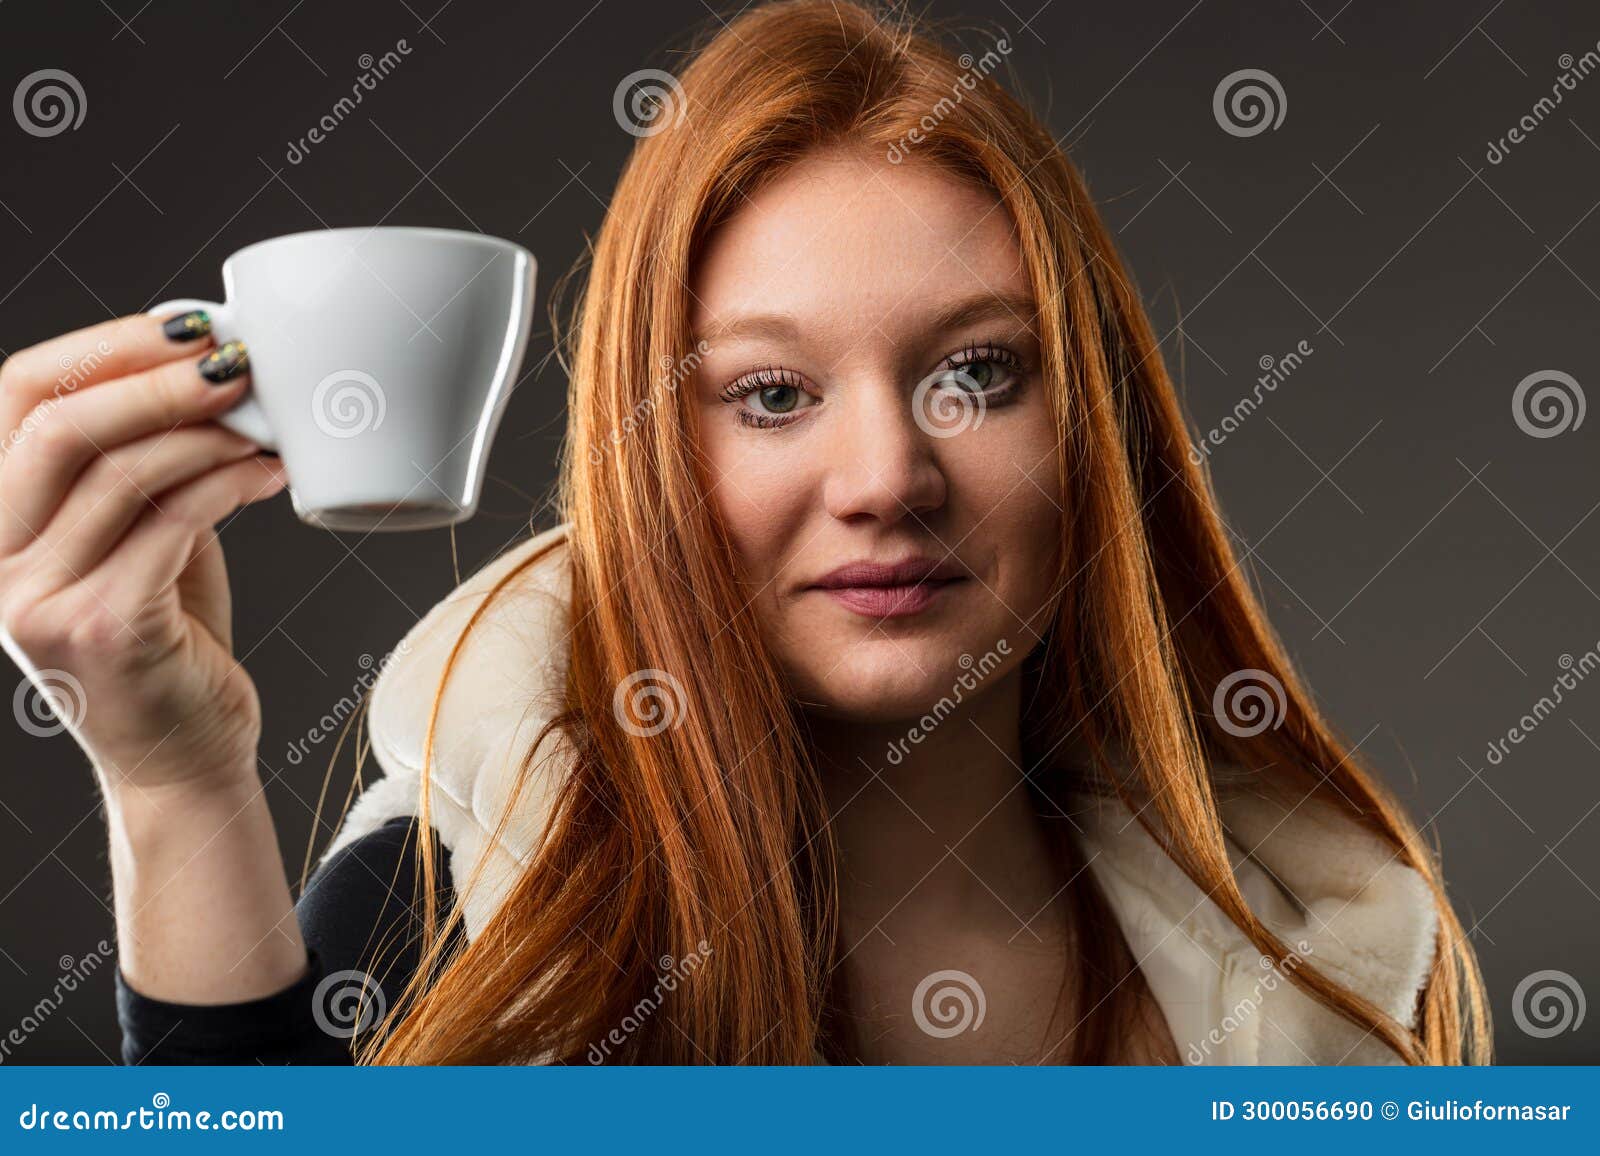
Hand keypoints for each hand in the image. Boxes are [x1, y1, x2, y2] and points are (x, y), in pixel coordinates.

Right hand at [0, 311, 286, 795]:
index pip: (16, 394)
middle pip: (58, 423)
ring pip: (120, 471)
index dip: (101, 344)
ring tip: (268, 418)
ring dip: (207, 430)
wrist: (180, 758)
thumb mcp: (136, 539)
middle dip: (156, 375)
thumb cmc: (167, 640)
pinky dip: (230, 483)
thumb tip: (203, 371)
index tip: (184, 322)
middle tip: (236, 359)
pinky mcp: (103, 628)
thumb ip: (141, 467)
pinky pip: (171, 524)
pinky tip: (272, 472)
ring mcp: (37, 599)